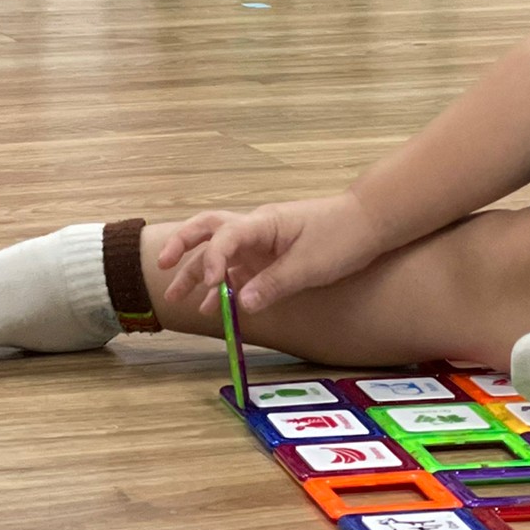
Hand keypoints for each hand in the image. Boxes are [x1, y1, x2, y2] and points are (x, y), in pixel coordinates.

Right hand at [153, 192, 386, 314]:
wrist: (367, 223)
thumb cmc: (341, 237)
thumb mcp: (310, 265)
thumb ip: (274, 284)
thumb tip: (242, 304)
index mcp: (264, 223)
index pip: (225, 235)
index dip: (212, 259)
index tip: (212, 286)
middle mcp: (256, 229)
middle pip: (208, 229)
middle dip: (183, 246)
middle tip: (162, 266)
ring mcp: (261, 243)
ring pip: (219, 252)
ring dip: (197, 271)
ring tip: (176, 296)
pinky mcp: (268, 257)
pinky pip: (237, 269)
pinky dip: (222, 286)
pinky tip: (212, 306)